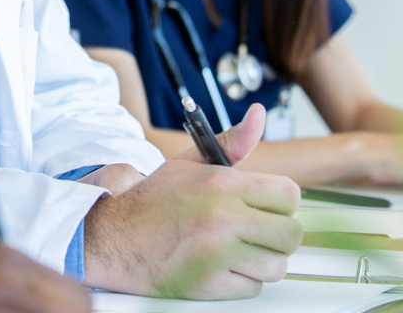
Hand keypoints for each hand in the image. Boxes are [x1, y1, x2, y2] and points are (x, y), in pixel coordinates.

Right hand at [83, 104, 301, 300]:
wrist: (112, 238)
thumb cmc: (153, 201)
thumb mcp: (189, 163)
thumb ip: (231, 142)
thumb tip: (259, 114)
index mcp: (222, 184)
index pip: (289, 195)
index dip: (280, 203)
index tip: (266, 208)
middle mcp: (223, 218)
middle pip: (291, 234)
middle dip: (277, 234)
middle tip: (257, 233)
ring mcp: (217, 255)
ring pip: (277, 266)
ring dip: (262, 261)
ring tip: (239, 251)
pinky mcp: (209, 285)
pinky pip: (254, 288)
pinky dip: (242, 281)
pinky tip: (222, 266)